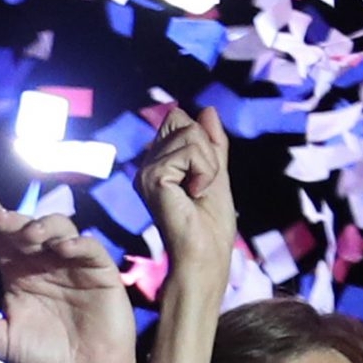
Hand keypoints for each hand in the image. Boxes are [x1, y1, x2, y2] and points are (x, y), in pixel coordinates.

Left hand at [0, 193, 136, 362]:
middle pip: (28, 227)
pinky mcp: (101, 273)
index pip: (1, 237)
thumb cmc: (41, 358)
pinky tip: (63, 248)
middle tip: (0, 220)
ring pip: (60, 228)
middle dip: (14, 219)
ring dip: (44, 225)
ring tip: (30, 234)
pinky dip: (78, 243)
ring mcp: (73, 264)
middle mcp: (44, 262)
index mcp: (17, 272)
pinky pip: (90, 249)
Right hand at [134, 106, 234, 280]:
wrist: (206, 254)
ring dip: (208, 163)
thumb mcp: (217, 173)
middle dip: (204, 148)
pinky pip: (190, 151)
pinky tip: (195, 195)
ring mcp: (146, 171)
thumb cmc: (211, 225)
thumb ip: (212, 143)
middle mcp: (146, 166)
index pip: (179, 120)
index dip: (202, 141)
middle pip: (181, 119)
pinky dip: (204, 171)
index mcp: (158, 164)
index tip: (204, 176)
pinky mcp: (152, 178)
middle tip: (202, 183)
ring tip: (199, 191)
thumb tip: (207, 109)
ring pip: (189, 133)